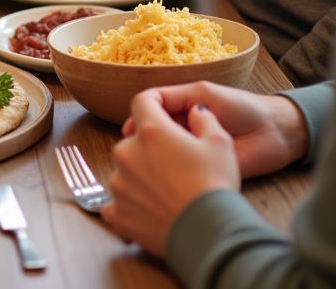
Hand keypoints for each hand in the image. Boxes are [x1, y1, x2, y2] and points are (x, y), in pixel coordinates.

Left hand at [102, 90, 241, 256]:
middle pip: (134, 140)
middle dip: (151, 147)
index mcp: (150, 130)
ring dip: (140, 177)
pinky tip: (148, 212)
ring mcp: (118, 183)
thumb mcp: (220, 143)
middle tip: (175, 165)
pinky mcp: (117, 212)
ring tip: (167, 193)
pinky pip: (115, 204)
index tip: (163, 109)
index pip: (142, 101)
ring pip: (125, 171)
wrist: (210, 235)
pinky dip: (129, 207)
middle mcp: (126, 151)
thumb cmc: (216, 185)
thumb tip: (196, 110)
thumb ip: (204, 118)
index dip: (154, 102)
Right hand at [120, 81, 308, 177]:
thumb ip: (175, 97)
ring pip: (165, 154)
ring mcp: (193, 150)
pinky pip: (183, 172)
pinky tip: (166, 176)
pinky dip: (172, 173)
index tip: (131, 130)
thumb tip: (146, 107)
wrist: (276, 134)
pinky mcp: (204, 170)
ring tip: (150, 163)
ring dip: (156, 158)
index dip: (139, 118)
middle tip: (137, 150)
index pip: (151, 110)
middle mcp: (184, 129)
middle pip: (154, 134)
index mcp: (181, 108)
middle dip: (143, 141)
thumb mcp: (204, 94)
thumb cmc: (242, 107)